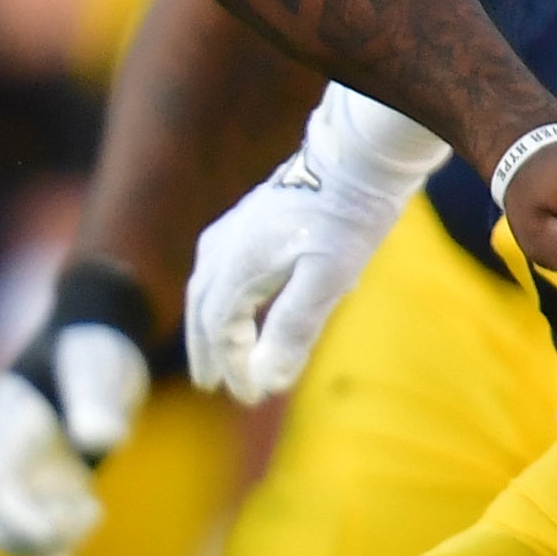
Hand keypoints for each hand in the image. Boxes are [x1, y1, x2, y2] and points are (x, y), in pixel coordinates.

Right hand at [0, 322, 149, 555]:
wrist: (87, 346)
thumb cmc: (88, 350)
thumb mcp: (98, 364)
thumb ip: (96, 399)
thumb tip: (103, 439)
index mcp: (7, 426)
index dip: (23, 511)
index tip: (79, 510)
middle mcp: (1, 459)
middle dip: (31, 531)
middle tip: (85, 509)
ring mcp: (22, 483)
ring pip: (3, 536)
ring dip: (43, 542)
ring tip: (89, 512)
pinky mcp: (50, 499)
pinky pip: (38, 549)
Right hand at [187, 149, 403, 404]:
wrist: (354, 159)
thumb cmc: (344, 220)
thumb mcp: (327, 280)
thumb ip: (294, 330)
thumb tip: (269, 381)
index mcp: (235, 266)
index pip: (221, 332)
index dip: (234, 368)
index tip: (252, 397)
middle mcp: (222, 248)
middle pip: (202, 310)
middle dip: (208, 350)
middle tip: (212, 385)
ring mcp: (232, 231)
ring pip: (207, 288)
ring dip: (210, 325)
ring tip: (220, 353)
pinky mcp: (246, 220)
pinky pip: (220, 269)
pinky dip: (222, 299)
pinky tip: (239, 307)